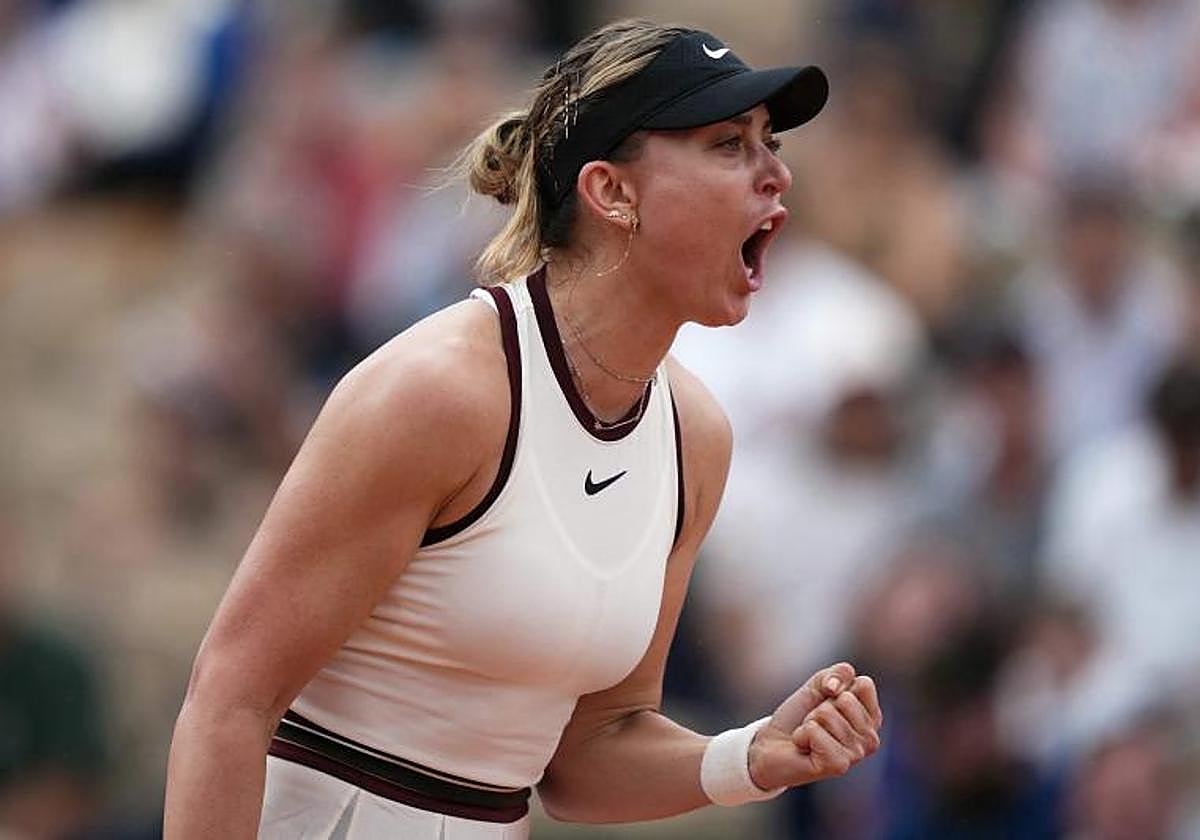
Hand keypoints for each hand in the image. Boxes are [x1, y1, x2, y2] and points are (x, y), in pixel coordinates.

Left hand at [748, 662, 883, 789]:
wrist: (773, 745)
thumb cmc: (799, 716)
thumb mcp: (819, 684)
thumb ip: (838, 673)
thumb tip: (835, 688)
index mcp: (871, 718)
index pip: (864, 684)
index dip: (837, 686)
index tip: (827, 702)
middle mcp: (870, 739)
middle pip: (846, 699)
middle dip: (821, 707)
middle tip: (815, 723)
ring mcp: (856, 755)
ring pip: (827, 715)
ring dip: (810, 723)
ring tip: (810, 737)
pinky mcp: (839, 766)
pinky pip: (815, 732)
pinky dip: (801, 735)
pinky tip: (805, 749)